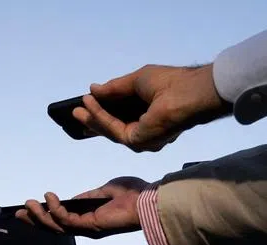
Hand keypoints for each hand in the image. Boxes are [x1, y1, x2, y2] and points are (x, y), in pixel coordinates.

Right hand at [17, 177, 147, 238]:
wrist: (148, 200)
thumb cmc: (132, 194)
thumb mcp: (105, 190)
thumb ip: (88, 196)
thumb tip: (72, 199)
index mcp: (89, 221)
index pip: (62, 222)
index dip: (45, 216)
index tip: (30, 207)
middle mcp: (86, 228)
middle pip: (54, 228)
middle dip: (35, 221)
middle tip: (19, 212)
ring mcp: (88, 229)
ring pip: (56, 227)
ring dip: (40, 216)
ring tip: (28, 204)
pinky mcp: (91, 226)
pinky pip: (67, 220)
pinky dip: (56, 209)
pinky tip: (49, 198)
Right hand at [74, 64, 230, 151]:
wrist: (190, 92)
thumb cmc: (171, 83)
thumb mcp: (137, 81)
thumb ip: (115, 88)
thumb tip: (93, 89)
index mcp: (149, 118)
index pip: (123, 119)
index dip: (104, 113)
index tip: (88, 104)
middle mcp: (146, 132)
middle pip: (114, 128)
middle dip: (94, 121)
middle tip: (76, 112)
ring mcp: (142, 140)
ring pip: (111, 130)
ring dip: (93, 118)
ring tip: (78, 109)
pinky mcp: (138, 141)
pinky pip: (113, 129)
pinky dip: (100, 117)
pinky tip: (90, 104)